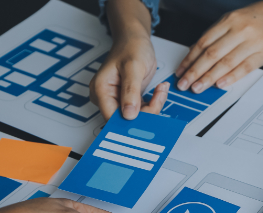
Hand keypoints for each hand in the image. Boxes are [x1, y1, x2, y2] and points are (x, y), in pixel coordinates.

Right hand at [90, 0, 169, 119]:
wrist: (136, 40)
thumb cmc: (131, 48)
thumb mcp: (133, 68)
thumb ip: (130, 91)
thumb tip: (128, 114)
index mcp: (101, 90)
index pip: (112, 117)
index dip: (130, 122)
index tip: (148, 117)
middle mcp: (107, 97)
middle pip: (126, 119)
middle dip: (146, 112)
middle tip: (159, 97)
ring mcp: (119, 99)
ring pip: (138, 117)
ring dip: (153, 107)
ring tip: (160, 90)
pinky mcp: (130, 100)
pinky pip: (143, 110)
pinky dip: (154, 103)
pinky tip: (159, 90)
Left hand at [175, 0, 262, 92]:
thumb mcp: (240, 19)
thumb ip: (222, 34)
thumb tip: (201, 53)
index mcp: (229, 20)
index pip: (203, 42)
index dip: (190, 59)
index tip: (181, 70)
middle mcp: (239, 30)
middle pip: (211, 54)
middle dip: (195, 71)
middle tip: (184, 84)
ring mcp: (253, 42)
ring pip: (225, 63)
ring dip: (208, 78)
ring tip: (197, 87)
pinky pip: (244, 67)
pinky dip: (231, 77)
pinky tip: (220, 84)